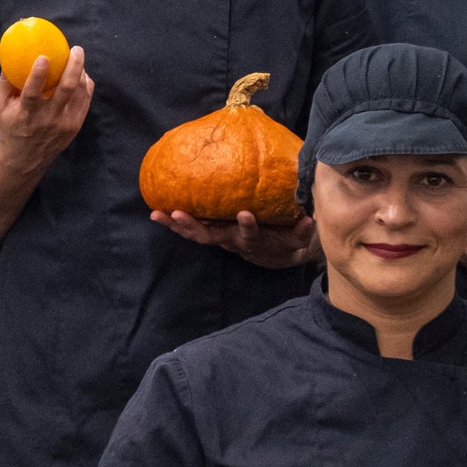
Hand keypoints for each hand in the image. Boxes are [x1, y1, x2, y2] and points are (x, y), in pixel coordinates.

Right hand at [0, 46, 94, 168]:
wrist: (26, 159)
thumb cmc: (10, 126)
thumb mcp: (0, 105)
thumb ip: (5, 81)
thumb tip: (6, 54)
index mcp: (26, 114)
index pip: (32, 93)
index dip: (38, 75)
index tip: (43, 57)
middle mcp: (47, 119)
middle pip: (66, 89)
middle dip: (74, 66)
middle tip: (76, 49)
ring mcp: (64, 124)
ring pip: (79, 93)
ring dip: (81, 72)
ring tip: (78, 58)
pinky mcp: (75, 126)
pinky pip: (85, 100)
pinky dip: (85, 85)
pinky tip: (82, 74)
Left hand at [151, 209, 318, 268]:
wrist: (276, 254)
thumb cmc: (288, 238)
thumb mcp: (299, 236)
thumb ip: (303, 229)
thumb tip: (309, 219)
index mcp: (255, 238)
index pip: (251, 233)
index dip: (248, 226)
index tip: (245, 214)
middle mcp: (234, 240)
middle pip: (211, 236)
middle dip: (194, 226)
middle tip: (178, 214)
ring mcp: (221, 238)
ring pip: (196, 234)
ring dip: (176, 225)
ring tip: (157, 214)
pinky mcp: (213, 234)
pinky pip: (192, 230)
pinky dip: (174, 223)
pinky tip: (157, 212)